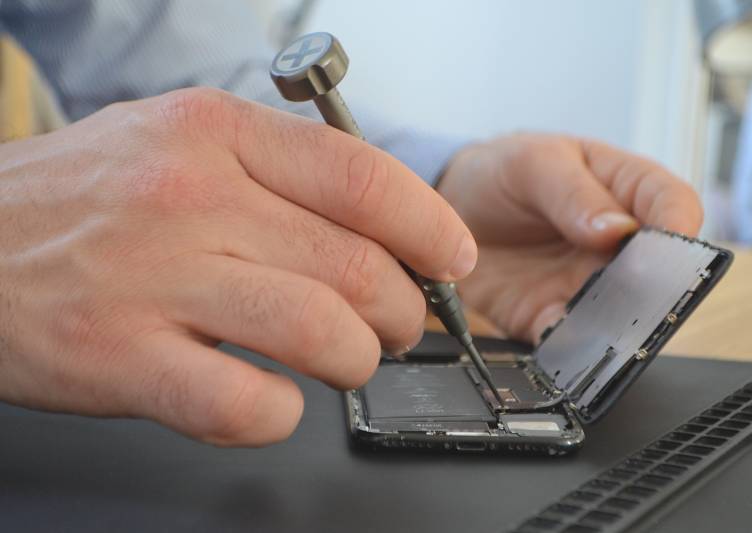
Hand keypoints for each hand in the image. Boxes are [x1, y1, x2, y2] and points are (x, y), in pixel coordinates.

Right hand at [0, 88, 476, 445]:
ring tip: (342, 359)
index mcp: (215, 135)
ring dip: (353, 360)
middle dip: (400, 310)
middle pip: (356, 266)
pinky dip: (280, 413)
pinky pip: (246, 403)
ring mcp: (155, 278)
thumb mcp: (180, 141)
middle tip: (394, 322)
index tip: (450, 259)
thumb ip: (280, 172)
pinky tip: (270, 398)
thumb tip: (382, 223)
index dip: (429, 226)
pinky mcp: (123, 357)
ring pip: (319, 332)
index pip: (362, 176)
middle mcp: (190, 197)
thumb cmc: (85, 199)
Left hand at [437, 134, 702, 341]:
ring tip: (605, 328)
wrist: (452, 207)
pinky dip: (571, 349)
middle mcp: (616, 243)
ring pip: (620, 313)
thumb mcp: (532, 164)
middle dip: (657, 286)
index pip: (670, 201)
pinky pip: (570, 339)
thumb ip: (572, 193)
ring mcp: (587, 283)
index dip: (680, 219)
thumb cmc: (500, 172)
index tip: (675, 235)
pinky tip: (564, 347)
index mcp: (623, 188)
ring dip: (618, 326)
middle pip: (656, 269)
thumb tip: (617, 229)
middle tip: (641, 290)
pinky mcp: (551, 315)